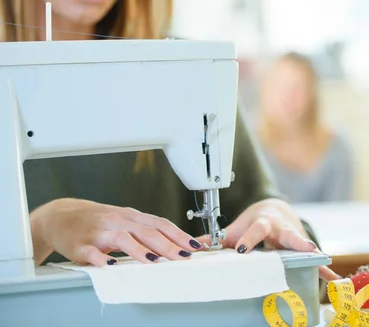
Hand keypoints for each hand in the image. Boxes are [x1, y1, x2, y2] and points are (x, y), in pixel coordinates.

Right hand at [30, 198, 202, 265]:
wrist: (61, 216)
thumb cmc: (98, 221)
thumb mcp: (124, 221)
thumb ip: (147, 232)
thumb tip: (176, 244)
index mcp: (131, 216)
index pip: (160, 223)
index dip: (179, 234)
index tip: (195, 245)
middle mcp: (118, 221)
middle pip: (146, 231)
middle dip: (167, 245)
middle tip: (183, 256)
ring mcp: (99, 231)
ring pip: (122, 238)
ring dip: (139, 250)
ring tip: (153, 261)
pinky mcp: (80, 244)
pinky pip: (92, 252)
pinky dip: (103, 258)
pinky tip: (112, 265)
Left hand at [195, 198, 339, 280]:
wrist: (276, 210)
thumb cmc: (255, 222)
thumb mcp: (236, 228)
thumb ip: (217, 238)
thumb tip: (193, 246)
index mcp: (263, 223)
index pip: (256, 230)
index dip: (249, 239)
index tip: (243, 250)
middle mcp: (282, 229)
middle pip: (288, 234)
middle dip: (295, 241)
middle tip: (304, 248)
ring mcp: (294, 237)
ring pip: (304, 245)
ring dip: (313, 253)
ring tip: (324, 260)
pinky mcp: (302, 248)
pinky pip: (314, 261)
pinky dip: (323, 271)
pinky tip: (334, 280)